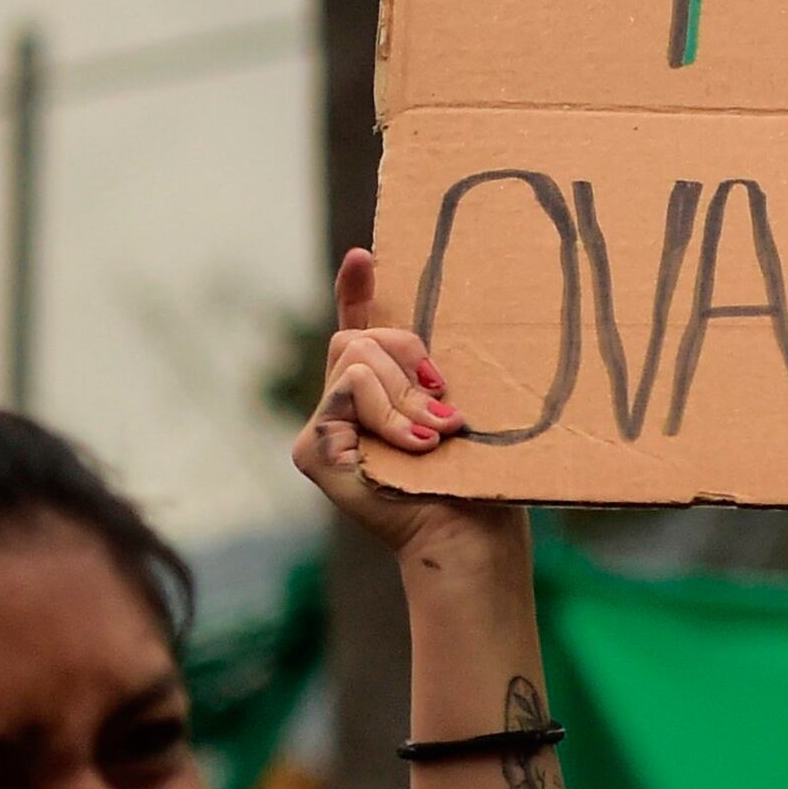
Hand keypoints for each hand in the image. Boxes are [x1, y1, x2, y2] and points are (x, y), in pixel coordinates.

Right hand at [293, 250, 524, 567]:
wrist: (469, 531)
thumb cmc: (475, 476)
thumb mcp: (457, 402)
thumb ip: (429, 364)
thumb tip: (423, 325)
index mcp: (383, 391)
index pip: (359, 329)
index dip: (356, 290)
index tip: (365, 257)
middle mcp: (346, 407)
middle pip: (358, 338)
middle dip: (408, 360)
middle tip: (445, 409)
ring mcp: (324, 428)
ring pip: (355, 360)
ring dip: (403, 397)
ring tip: (432, 438)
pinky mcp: (312, 448)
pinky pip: (348, 388)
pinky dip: (387, 414)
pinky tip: (415, 447)